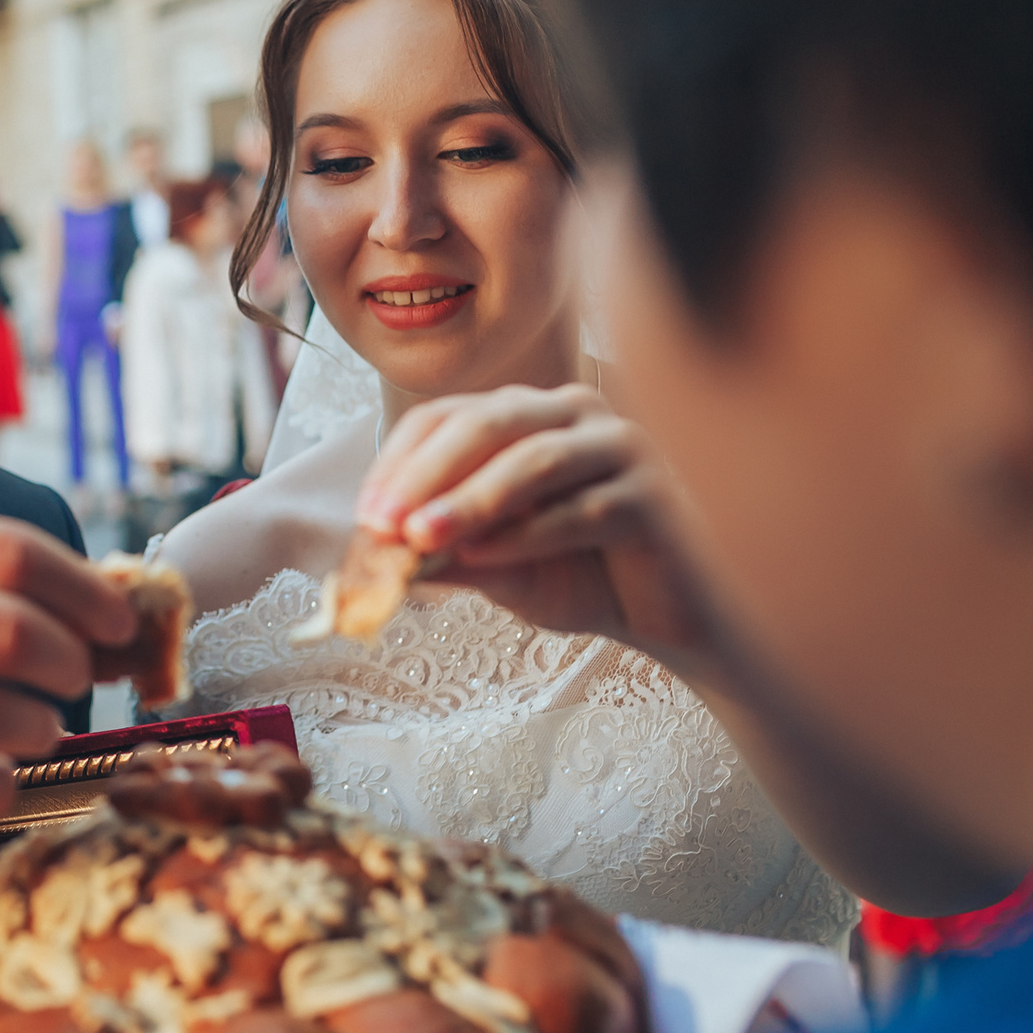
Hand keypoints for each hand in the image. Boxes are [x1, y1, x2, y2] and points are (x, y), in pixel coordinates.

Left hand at [354, 385, 722, 671]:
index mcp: (529, 416)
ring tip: (421, 539)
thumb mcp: (495, 564)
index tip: (365, 516)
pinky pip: (582, 509)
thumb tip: (376, 549)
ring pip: (534, 460)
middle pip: (487, 424)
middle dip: (425, 476)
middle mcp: (576, 414)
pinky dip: (525, 534)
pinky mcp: (657, 494)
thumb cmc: (580, 576)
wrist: (667, 618)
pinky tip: (483, 558)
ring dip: (469, 502)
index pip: (447, 417)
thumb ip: (444, 550)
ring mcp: (622, 447)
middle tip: (382, 525)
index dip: (400, 463)